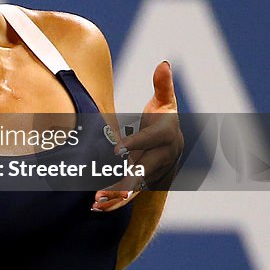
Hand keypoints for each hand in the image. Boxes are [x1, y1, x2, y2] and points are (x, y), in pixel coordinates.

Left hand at [93, 61, 182, 211]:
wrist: (174, 147)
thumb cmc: (163, 119)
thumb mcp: (165, 102)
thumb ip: (163, 85)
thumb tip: (164, 63)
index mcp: (166, 136)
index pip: (150, 140)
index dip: (134, 144)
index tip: (117, 150)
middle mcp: (163, 157)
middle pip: (143, 170)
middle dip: (124, 180)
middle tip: (103, 185)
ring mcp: (155, 173)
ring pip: (136, 187)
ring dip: (116, 196)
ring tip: (96, 201)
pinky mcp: (145, 184)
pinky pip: (131, 196)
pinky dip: (115, 202)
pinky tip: (96, 206)